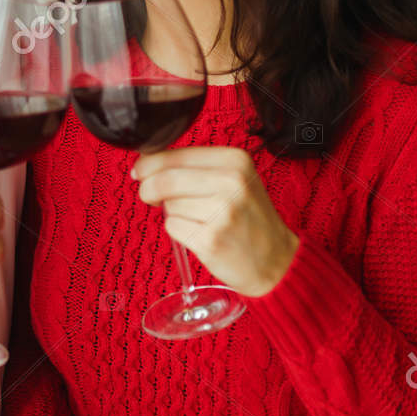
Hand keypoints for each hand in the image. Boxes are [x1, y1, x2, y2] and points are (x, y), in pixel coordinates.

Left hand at [132, 146, 297, 296]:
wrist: (276, 260)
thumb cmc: (248, 218)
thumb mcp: (234, 180)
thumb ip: (194, 168)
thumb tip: (145, 164)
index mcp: (235, 160)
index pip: (175, 154)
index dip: (149, 164)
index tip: (140, 172)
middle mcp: (231, 181)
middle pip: (165, 179)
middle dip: (148, 189)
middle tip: (150, 197)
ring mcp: (222, 211)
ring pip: (168, 205)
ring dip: (172, 213)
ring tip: (200, 220)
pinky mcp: (211, 239)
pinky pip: (173, 227)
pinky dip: (178, 232)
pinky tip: (201, 235)